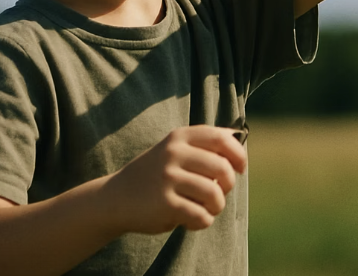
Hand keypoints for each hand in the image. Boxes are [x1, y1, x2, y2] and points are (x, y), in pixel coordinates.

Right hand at [104, 125, 246, 234]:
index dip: (238, 154)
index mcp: (179, 137)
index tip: (241, 168)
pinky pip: (201, 215)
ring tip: (207, 209)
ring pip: (214, 194)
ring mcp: (168, 178)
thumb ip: (202, 144)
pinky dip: (204, 221)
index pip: (221, 138)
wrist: (116, 197)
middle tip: (218, 193)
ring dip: (217, 207)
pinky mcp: (164, 204)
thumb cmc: (155, 174)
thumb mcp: (174, 148)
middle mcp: (174, 153)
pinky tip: (194, 219)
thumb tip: (238, 139)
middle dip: (228, 185)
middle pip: (222, 168)